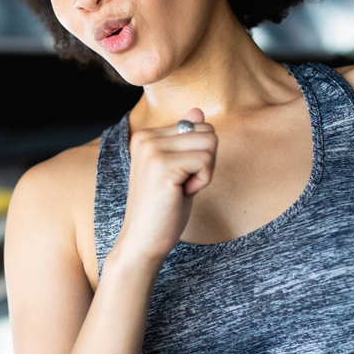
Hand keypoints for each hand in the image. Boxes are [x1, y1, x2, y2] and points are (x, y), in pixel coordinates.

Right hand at [117, 108, 217, 262]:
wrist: (143, 242)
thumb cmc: (162, 210)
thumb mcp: (178, 169)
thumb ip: (186, 139)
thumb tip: (198, 110)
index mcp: (146, 136)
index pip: (198, 126)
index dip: (199, 156)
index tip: (178, 178)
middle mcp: (146, 138)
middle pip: (208, 131)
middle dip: (205, 161)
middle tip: (182, 185)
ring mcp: (153, 150)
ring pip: (210, 143)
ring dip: (205, 172)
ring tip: (181, 189)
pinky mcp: (163, 166)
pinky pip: (206, 161)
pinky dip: (202, 181)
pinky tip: (182, 194)